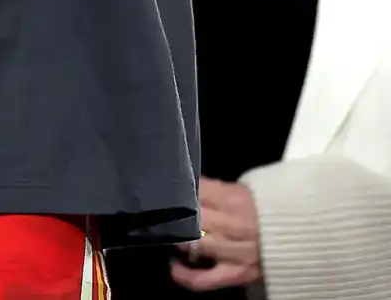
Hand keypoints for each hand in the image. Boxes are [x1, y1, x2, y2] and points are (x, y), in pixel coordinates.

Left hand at [171, 177, 262, 291]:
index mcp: (236, 199)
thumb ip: (218, 189)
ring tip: (169, 233)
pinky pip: (206, 279)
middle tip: (161, 211)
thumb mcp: (245, 189)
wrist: (303, 235)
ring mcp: (235, 252)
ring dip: (179, 239)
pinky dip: (186, 276)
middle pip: (194, 218)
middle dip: (177, 214)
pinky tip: (175, 267)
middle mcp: (234, 225)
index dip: (181, 190)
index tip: (167, 188)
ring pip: (196, 245)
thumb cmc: (268, 209)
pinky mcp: (237, 274)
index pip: (199, 192)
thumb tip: (191, 184)